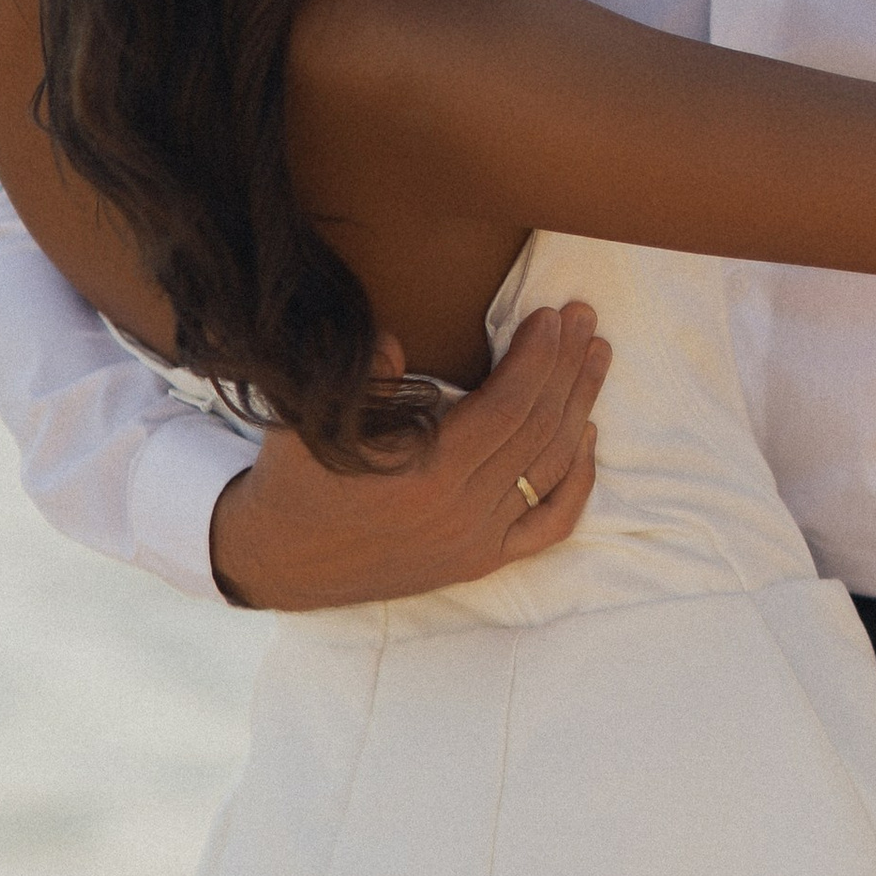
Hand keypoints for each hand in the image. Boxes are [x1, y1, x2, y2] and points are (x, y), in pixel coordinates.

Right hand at [208, 304, 609, 610]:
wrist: (279, 559)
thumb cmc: (298, 476)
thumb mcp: (314, 418)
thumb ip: (363, 378)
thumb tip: (400, 341)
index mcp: (425, 474)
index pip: (508, 404)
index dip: (537, 355)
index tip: (551, 314)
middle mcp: (460, 512)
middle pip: (537, 428)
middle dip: (566, 365)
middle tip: (583, 318)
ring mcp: (476, 541)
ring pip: (550, 467)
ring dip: (580, 406)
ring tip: (595, 357)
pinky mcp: (480, 561)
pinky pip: (550, 524)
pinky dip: (576, 480)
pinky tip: (588, 438)